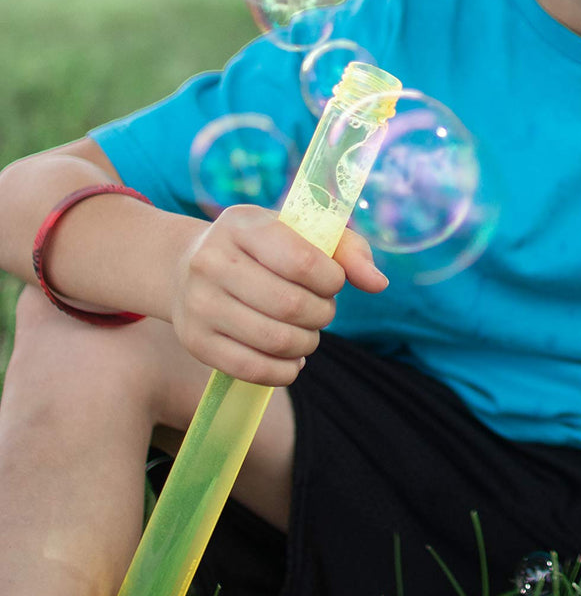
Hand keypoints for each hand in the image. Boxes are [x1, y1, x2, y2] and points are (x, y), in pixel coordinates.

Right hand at [169, 206, 387, 384]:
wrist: (185, 268)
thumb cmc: (262, 248)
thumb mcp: (300, 232)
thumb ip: (347, 250)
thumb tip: (379, 284)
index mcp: (242, 225)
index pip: (302, 261)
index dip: (332, 279)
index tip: (333, 281)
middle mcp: (212, 261)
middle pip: (291, 306)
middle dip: (322, 314)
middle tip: (322, 310)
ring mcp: (198, 303)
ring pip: (275, 340)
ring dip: (308, 343)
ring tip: (308, 333)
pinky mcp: (195, 341)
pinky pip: (253, 369)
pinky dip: (285, 371)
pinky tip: (291, 358)